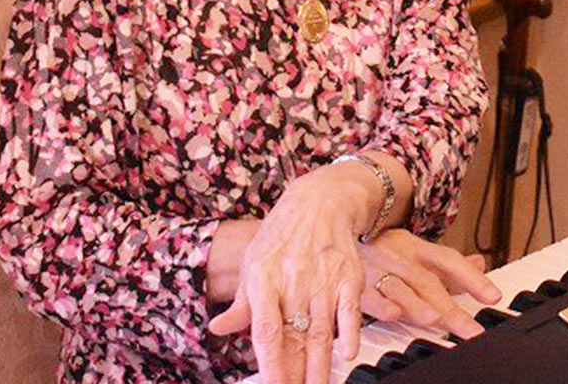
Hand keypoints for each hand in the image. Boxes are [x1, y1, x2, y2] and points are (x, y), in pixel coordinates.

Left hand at [207, 168, 398, 383]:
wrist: (320, 201)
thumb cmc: (281, 235)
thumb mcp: (253, 262)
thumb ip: (242, 302)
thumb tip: (217, 329)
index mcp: (264, 278)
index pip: (266, 330)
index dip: (270, 363)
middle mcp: (294, 280)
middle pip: (295, 337)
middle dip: (295, 373)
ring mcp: (324, 278)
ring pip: (322, 331)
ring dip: (320, 365)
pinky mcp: (349, 275)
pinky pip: (350, 310)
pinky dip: (350, 332)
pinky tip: (347, 354)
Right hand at [357, 229, 500, 338]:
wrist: (338, 233)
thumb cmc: (384, 251)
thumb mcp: (417, 251)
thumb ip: (448, 265)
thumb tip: (480, 264)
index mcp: (418, 249)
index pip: (449, 261)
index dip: (472, 278)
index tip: (493, 297)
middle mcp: (401, 259)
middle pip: (428, 282)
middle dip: (450, 308)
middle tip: (471, 330)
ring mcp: (378, 270)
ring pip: (400, 289)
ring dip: (417, 305)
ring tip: (436, 320)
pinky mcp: (355, 285)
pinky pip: (367, 295)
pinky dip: (380, 305)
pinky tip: (392, 314)